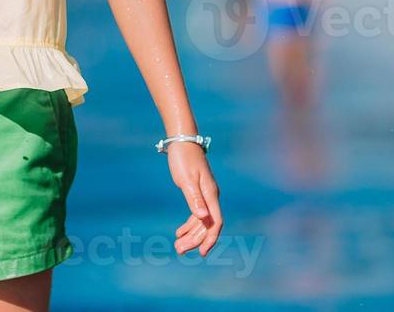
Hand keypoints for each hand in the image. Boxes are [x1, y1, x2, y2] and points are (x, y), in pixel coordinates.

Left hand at [167, 142, 221, 256]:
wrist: (182, 141)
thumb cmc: (184, 158)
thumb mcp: (186, 179)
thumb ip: (194, 199)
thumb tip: (203, 218)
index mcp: (211, 195)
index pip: (215, 223)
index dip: (210, 239)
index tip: (201, 252)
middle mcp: (211, 197)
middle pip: (207, 225)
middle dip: (195, 239)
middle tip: (179, 250)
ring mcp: (205, 195)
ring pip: (201, 221)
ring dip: (190, 234)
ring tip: (178, 246)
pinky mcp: (198, 192)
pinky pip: (196, 213)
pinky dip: (188, 224)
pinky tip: (179, 232)